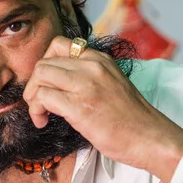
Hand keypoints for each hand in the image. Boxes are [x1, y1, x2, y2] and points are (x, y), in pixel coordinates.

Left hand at [23, 37, 182, 182]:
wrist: (150, 137)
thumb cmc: (132, 119)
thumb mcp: (113, 84)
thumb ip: (90, 76)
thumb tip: (61, 83)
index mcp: (101, 59)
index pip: (59, 44)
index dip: (46, 63)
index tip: (49, 82)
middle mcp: (92, 66)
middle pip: (44, 62)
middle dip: (35, 83)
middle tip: (39, 102)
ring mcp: (85, 85)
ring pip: (40, 75)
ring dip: (32, 96)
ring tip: (40, 113)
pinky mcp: (79, 106)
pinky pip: (42, 98)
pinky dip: (36, 111)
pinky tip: (43, 122)